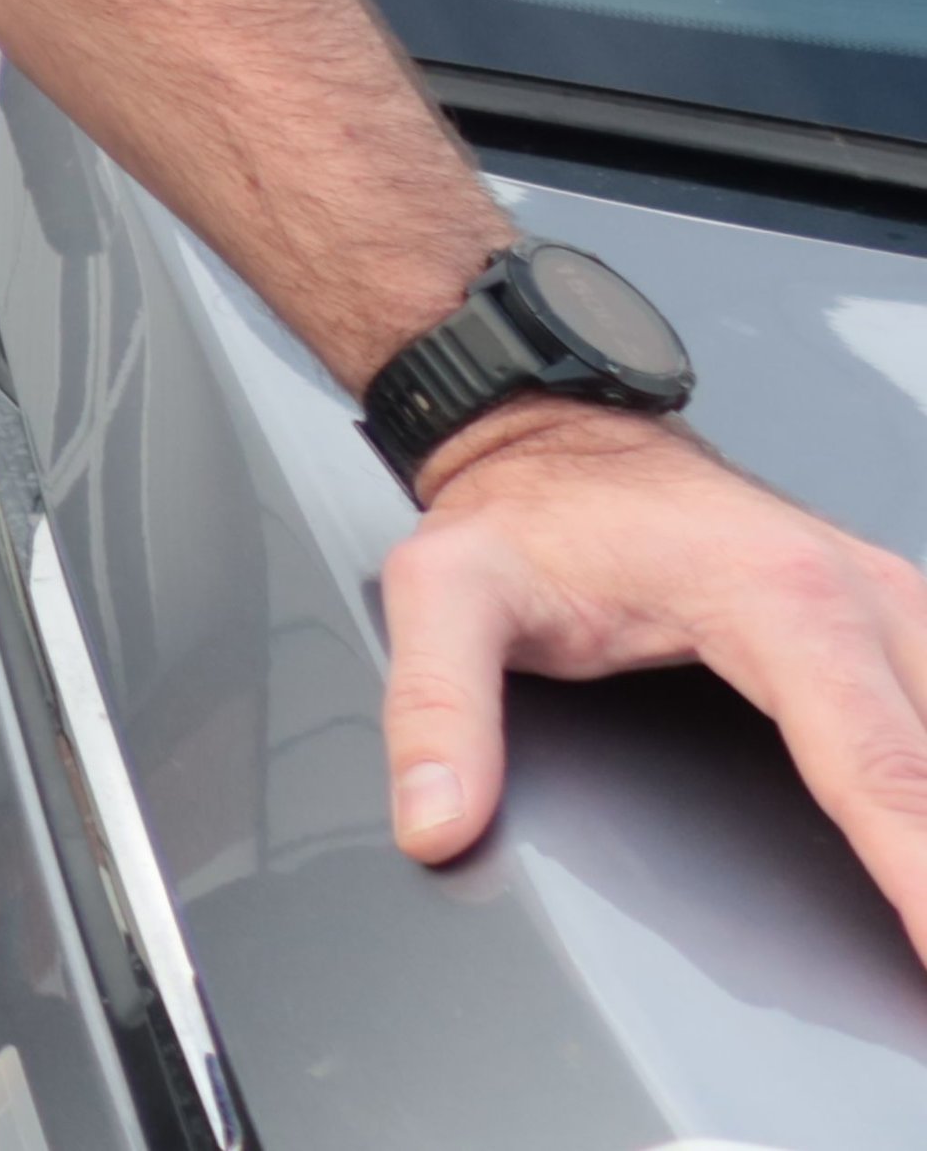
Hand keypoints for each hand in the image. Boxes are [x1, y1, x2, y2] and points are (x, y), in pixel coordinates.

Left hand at [382, 400, 926, 958]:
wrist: (556, 437)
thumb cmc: (526, 513)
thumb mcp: (445, 592)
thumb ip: (438, 710)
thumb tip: (438, 823)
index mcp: (776, 597)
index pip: (877, 770)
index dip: (921, 877)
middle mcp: (862, 593)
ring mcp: (895, 604)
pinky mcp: (900, 620)